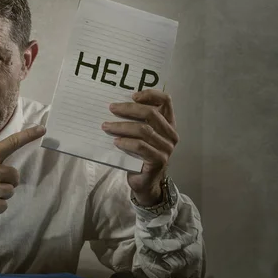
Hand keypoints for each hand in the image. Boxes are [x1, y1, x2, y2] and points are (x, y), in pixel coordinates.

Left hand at [102, 89, 178, 205]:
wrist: (144, 182)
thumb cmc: (139, 155)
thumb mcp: (140, 135)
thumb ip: (137, 120)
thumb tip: (117, 104)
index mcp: (169, 124)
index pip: (166, 101)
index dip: (150, 95)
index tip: (132, 95)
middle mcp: (171, 134)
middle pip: (152, 113)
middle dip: (129, 109)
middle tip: (112, 108)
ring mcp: (166, 148)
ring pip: (144, 130)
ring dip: (122, 126)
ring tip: (106, 126)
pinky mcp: (159, 160)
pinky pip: (141, 147)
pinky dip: (126, 142)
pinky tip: (116, 142)